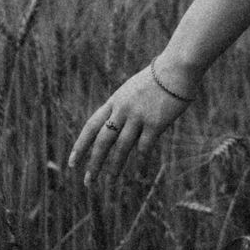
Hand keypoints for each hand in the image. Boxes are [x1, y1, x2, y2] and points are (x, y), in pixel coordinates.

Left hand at [68, 62, 196, 189]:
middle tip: (88, 182)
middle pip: (102, 141)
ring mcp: (138, 116)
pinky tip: (140, 172)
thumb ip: (124, 107)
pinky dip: (141, 161)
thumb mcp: (133, 89)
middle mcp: (122, 110)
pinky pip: (144, 147)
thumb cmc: (159, 77)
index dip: (80, 145)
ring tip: (109, 182)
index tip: (72, 162)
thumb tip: (119, 125)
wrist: (177, 67)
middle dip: (93, 163)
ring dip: (114, 167)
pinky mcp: (155, 123)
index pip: (91, 126)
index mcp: (114, 101)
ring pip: (121, 147)